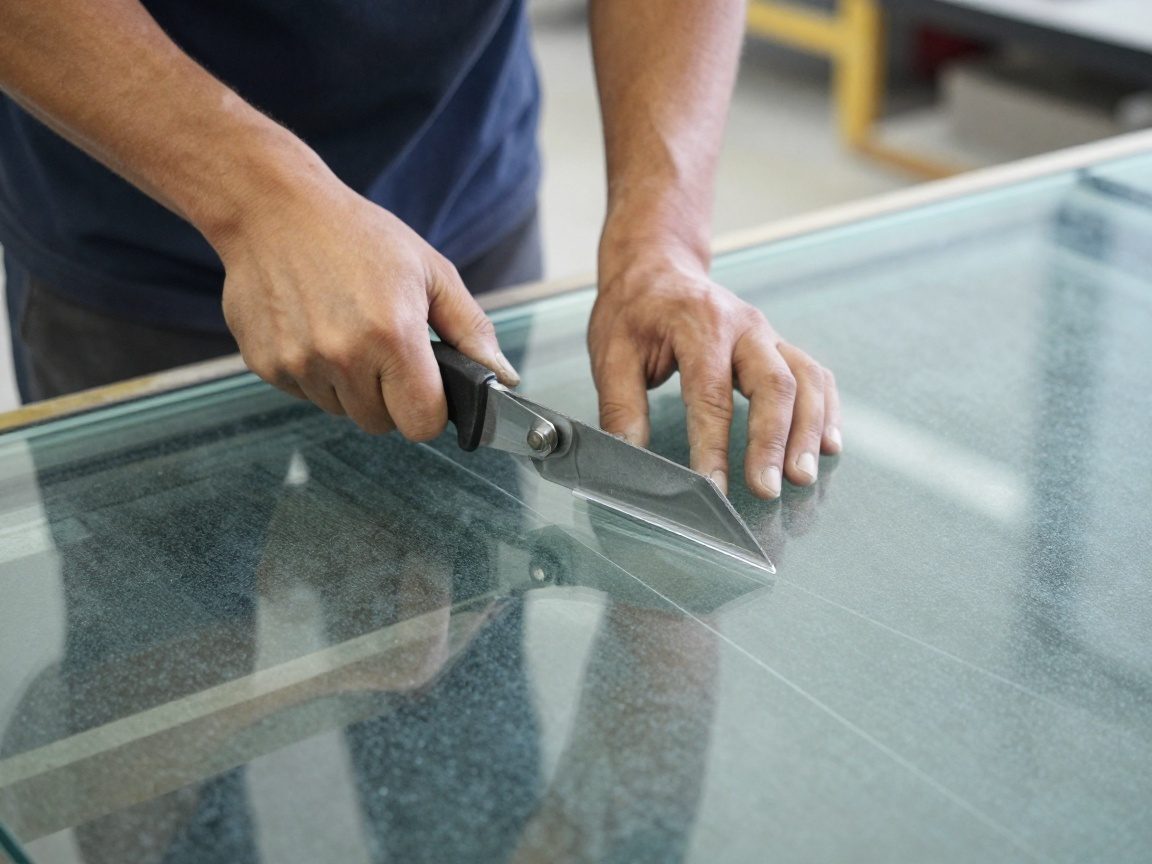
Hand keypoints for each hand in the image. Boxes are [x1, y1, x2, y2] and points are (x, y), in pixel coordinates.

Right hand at [218, 177, 518, 437]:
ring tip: (345, 329)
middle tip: (382, 346)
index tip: (426, 386)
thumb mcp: (429, 271)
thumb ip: (471, 330)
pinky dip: (315, 375)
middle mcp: (344, 356)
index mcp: (393, 336)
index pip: (422, 423)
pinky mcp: (267, 365)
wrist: (272, 208)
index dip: (429, 409)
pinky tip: (314, 328)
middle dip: (389, 396)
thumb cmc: (356, 235)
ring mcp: (300, 363)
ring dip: (350, 386)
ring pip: (342, 411)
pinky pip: (306, 395)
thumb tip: (504, 377)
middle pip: (381, 423)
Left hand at [589, 252, 840, 498]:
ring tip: (802, 476)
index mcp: (699, 325)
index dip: (713, 445)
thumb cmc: (634, 311)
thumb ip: (621, 406)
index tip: (712, 487)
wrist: (657, 267)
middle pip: (774, 385)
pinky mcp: (779, 346)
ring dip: (809, 431)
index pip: (711, 393)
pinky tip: (828, 446)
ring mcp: (767, 335)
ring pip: (806, 381)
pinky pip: (816, 376)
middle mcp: (743, 326)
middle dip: (774, 441)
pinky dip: (827, 411)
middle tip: (768, 488)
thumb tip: (629, 457)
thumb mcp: (611, 353)